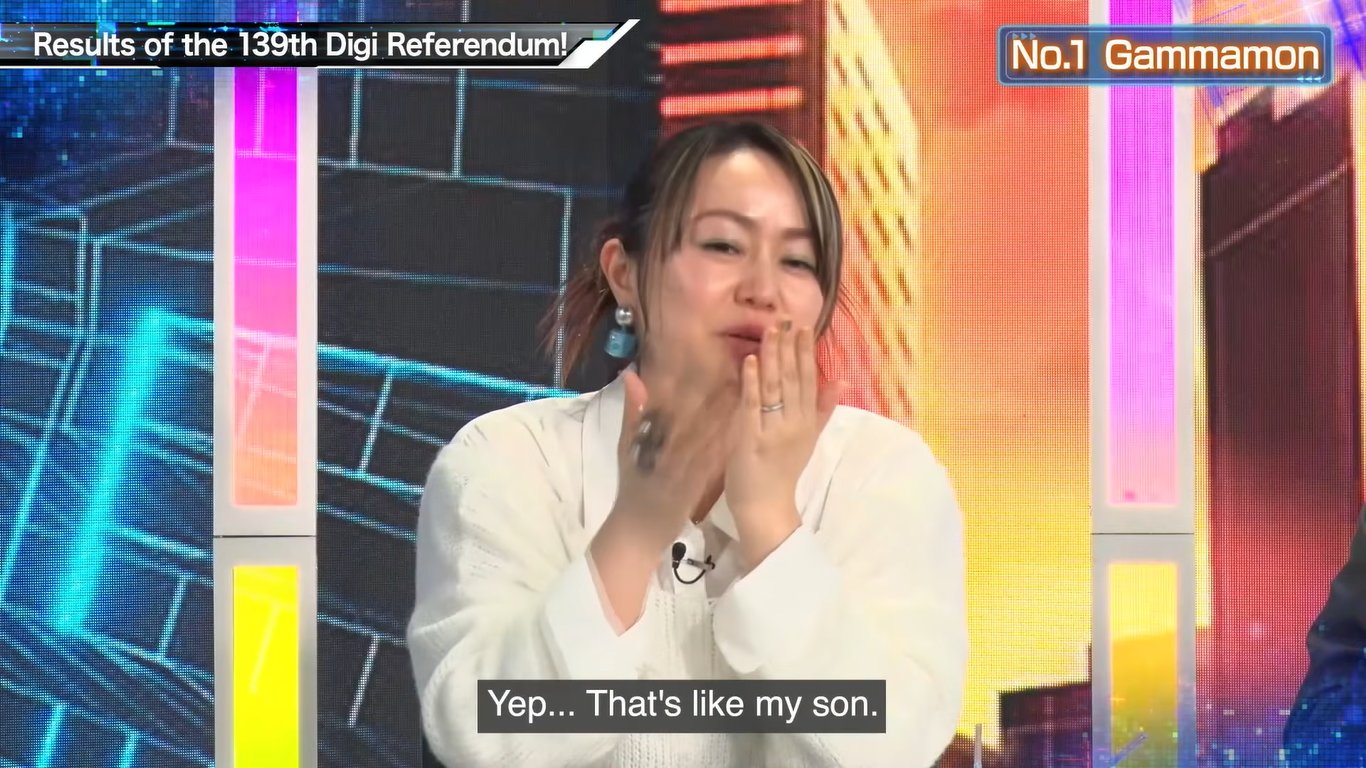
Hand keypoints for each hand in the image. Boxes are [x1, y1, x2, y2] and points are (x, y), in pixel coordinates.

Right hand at [607, 363, 736, 549]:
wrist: (638, 530)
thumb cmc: (631, 486)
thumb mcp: (625, 447)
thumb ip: (632, 412)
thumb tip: (631, 374)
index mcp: (652, 437)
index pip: (673, 404)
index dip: (692, 382)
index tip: (707, 360)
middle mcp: (669, 449)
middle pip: (694, 416)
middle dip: (715, 393)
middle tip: (737, 367)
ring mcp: (685, 468)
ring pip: (707, 435)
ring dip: (726, 414)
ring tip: (746, 390)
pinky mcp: (698, 485)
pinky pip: (716, 460)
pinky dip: (728, 443)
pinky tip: (744, 428)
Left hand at [725, 323, 842, 566]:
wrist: (767, 509)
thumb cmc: (783, 474)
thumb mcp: (809, 440)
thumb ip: (822, 410)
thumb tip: (839, 380)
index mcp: (807, 422)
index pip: (809, 381)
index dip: (806, 353)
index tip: (804, 327)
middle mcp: (794, 423)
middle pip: (793, 379)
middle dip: (789, 347)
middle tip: (787, 317)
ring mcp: (773, 430)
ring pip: (774, 387)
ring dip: (772, 357)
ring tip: (771, 330)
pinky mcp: (751, 439)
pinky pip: (753, 406)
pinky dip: (752, 383)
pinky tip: (750, 361)